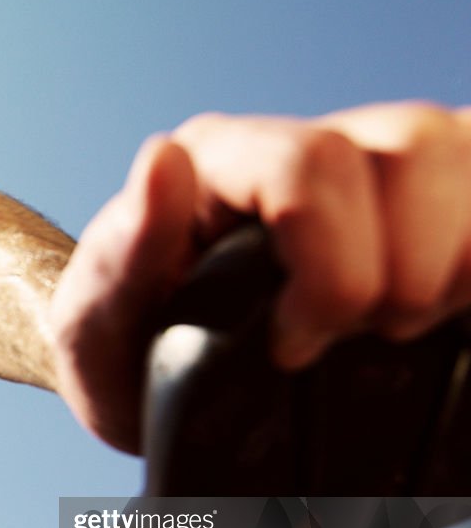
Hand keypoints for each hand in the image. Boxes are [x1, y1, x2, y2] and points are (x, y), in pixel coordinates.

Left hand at [50, 102, 470, 453]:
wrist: (145, 377)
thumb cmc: (117, 349)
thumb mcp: (93, 322)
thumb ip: (124, 250)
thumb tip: (164, 162)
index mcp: (215, 161)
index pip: (312, 167)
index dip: (330, 267)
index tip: (296, 348)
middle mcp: (293, 150)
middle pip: (410, 153)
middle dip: (401, 272)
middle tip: (356, 340)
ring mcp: (360, 169)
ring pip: (461, 159)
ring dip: (453, 262)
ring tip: (397, 327)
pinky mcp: (408, 204)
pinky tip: (440, 303)